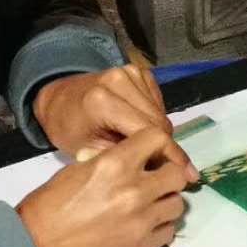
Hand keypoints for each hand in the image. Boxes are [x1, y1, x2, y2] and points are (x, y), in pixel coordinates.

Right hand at [15, 126, 196, 246]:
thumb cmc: (47, 209)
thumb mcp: (73, 172)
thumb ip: (106, 162)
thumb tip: (126, 158)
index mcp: (114, 165)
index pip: (157, 138)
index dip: (157, 144)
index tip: (153, 154)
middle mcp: (135, 190)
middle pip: (177, 174)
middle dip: (168, 174)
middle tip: (155, 181)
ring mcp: (142, 222)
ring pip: (178, 204)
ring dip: (166, 202)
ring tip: (150, 206)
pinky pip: (168, 231)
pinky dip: (160, 227)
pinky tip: (143, 227)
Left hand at [32, 63, 171, 160]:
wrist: (59, 98)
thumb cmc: (69, 129)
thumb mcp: (87, 151)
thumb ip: (122, 158)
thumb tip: (159, 173)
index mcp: (102, 101)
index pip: (147, 132)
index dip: (169, 155)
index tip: (187, 175)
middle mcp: (118, 81)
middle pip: (158, 122)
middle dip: (165, 147)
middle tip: (167, 170)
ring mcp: (129, 72)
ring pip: (161, 113)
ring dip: (159, 133)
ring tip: (146, 148)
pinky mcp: (137, 71)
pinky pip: (157, 102)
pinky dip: (153, 117)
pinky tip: (139, 126)